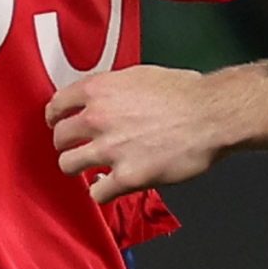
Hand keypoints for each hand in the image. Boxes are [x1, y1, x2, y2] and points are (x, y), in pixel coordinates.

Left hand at [47, 63, 242, 201]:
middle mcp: (97, 118)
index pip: (57, 105)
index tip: (59, 123)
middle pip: (60, 137)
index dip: (56, 117)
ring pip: (68, 165)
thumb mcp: (139, 76)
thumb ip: (113, 89)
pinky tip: (108, 187)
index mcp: (99, 90)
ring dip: (77, 168)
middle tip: (75, 148)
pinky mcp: (126, 177)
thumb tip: (103, 98)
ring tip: (88, 169)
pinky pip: (97, 192)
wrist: (210, 115)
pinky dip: (101, 192)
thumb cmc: (185, 93)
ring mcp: (109, 149)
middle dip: (66, 144)